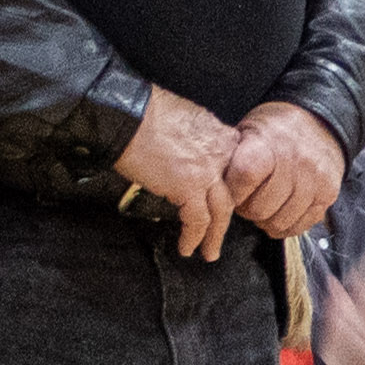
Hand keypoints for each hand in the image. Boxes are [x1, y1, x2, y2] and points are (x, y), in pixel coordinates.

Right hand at [118, 89, 240, 260]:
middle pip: (233, 192)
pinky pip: (198, 221)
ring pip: (221, 211)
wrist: (127, 115)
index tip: (224, 203)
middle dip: (227, 216)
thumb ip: (200, 139)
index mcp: (220, 134)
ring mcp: (208, 171)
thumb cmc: (146, 112)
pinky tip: (187, 247)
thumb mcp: (186, 118)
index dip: (231, 189)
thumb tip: (194, 156)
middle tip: (221, 233)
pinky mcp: (189, 187)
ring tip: (209, 252)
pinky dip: (193, 238)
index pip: (237, 168)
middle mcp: (221, 152)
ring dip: (215, 235)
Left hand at [226, 101, 346, 244]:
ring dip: (266, 221)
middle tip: (247, 202)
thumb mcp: (249, 131)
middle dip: (248, 210)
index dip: (233, 192)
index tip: (232, 191)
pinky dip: (287, 226)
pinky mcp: (328, 194)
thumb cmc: (275, 130)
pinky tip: (280, 215)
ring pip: (280, 221)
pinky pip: (301, 225)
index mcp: (269, 143)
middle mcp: (295, 162)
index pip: (244, 177)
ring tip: (264, 207)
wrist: (319, 122)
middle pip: (261, 208)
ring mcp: (314, 180)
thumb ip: (232, 158)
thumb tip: (215, 189)